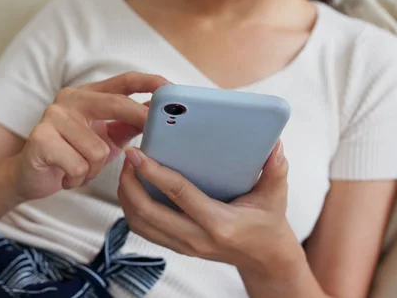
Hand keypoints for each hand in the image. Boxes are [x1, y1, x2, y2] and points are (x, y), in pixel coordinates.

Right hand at [12, 72, 169, 200]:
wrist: (30, 176)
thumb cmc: (72, 156)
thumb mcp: (106, 139)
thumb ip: (128, 125)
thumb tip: (159, 115)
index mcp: (88, 94)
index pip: (124, 81)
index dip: (150, 83)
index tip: (171, 89)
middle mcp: (70, 99)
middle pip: (116, 104)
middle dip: (138, 120)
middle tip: (153, 136)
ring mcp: (53, 116)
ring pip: (98, 149)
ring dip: (93, 169)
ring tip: (80, 170)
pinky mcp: (41, 138)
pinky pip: (79, 165)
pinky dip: (77, 178)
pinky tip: (66, 176)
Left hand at [118, 141, 304, 277]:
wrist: (263, 258)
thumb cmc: (268, 223)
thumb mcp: (276, 197)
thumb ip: (276, 170)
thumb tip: (274, 144)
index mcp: (219, 223)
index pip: (178, 194)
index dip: (153, 172)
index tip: (137, 153)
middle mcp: (196, 238)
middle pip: (147, 212)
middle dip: (130, 183)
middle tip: (129, 157)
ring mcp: (184, 246)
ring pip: (140, 224)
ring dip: (127, 196)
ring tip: (127, 170)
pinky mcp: (177, 247)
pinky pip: (144, 230)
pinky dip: (132, 209)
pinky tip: (134, 188)